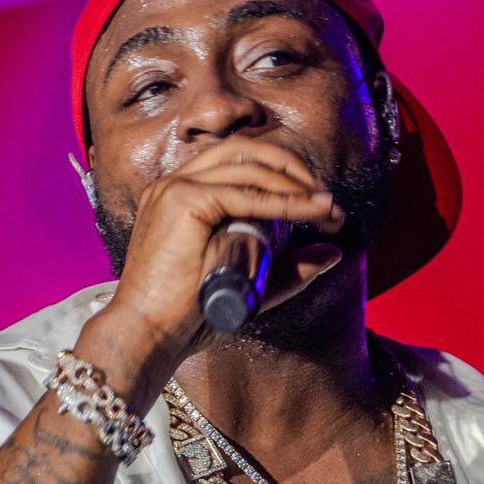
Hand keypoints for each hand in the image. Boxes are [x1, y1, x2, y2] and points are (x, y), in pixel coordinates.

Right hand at [93, 137, 345, 371]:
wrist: (148, 334)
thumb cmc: (187, 316)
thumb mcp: (248, 285)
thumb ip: (289, 269)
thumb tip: (335, 252)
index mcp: (182, 192)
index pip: (238, 159)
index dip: (283, 173)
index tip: (320, 204)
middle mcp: (176, 181)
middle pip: (245, 149)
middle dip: (293, 168)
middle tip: (328, 200)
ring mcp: (176, 187)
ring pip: (248, 166)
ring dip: (294, 183)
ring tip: (326, 206)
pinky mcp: (182, 201)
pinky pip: (244, 193)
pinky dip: (283, 201)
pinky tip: (309, 211)